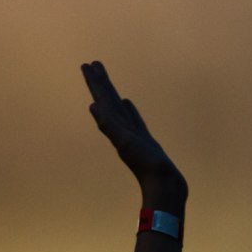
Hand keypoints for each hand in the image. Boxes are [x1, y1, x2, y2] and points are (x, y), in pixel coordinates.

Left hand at [81, 60, 187, 209]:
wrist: (165, 187)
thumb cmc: (146, 165)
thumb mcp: (125, 142)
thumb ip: (110, 125)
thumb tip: (93, 106)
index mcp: (115, 128)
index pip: (103, 100)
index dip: (95, 83)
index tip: (87, 65)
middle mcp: (121, 129)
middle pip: (108, 101)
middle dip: (100, 83)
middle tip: (93, 63)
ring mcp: (133, 134)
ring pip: (119, 108)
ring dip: (111, 93)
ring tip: (105, 80)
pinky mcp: (144, 140)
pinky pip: (133, 120)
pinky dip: (128, 110)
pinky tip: (126, 103)